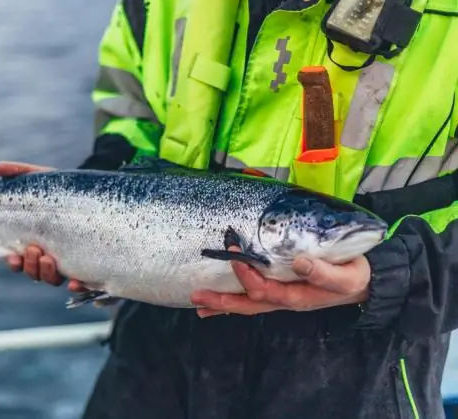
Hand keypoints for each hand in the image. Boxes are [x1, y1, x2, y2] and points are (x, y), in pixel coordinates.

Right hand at [0, 161, 86, 291]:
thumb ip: (23, 174)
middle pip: (34, 272)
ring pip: (53, 279)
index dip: (14, 261)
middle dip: (30, 266)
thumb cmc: (68, 190)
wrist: (98, 196)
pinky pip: (83, 284)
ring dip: (47, 272)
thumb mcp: (46, 181)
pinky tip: (76, 282)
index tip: (11, 256)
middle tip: (33, 250)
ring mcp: (70, 263)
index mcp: (35, 242)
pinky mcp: (90, 266)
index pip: (19, 259)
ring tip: (48, 258)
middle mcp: (50, 256)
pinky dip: (77, 286)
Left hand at [190, 247, 370, 317]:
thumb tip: (298, 263)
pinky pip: (253, 300)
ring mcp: (281, 298)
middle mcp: (284, 300)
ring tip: (199, 304)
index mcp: (297, 296)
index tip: (235, 254)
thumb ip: (323, 272)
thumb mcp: (346, 277)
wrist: (363, 283)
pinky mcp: (280, 292)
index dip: (247, 275)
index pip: (265, 289)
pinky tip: (218, 304)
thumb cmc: (353, 277)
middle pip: (248, 304)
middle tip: (197, 296)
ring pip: (247, 305)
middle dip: (222, 301)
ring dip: (223, 305)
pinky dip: (234, 302)